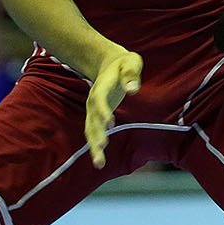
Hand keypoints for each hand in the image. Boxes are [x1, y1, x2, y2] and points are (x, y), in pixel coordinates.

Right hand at [84, 49, 141, 167]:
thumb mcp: (131, 61)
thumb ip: (131, 73)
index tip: (110, 123)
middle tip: (101, 149)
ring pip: (91, 130)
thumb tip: (132, 90)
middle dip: (96, 134)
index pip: (100, 100)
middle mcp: (94, 101)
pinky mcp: (97, 117)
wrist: (107, 63)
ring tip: (99, 163)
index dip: (103, 111)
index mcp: (101, 87)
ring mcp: (93, 110)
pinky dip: (96, 147)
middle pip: (92, 119)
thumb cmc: (124, 63)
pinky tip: (100, 162)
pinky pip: (94, 133)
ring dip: (94, 146)